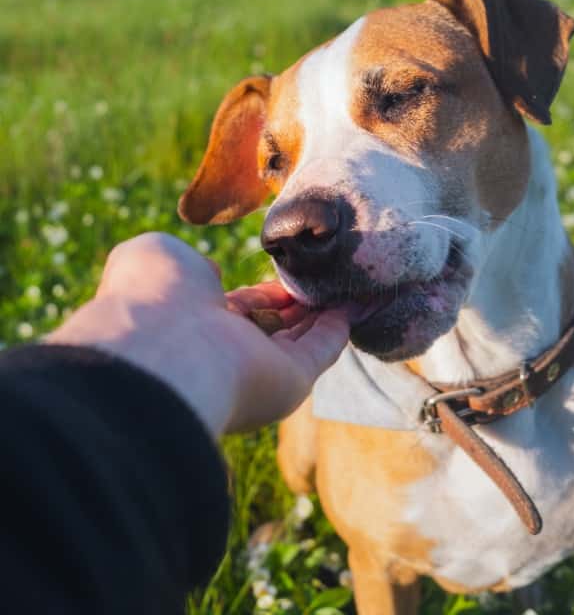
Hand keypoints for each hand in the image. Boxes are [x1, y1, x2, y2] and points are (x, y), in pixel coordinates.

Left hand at [46, 232, 349, 435]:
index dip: (265, 292)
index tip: (290, 272)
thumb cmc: (152, 296)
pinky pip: (321, 350)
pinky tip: (356, 305)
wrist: (162, 348)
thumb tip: (215, 276)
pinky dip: (340, 328)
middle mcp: (228, 350)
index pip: (239, 308)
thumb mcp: (158, 256)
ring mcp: (260, 368)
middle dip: (300, 303)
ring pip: (301, 338)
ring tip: (353, 285)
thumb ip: (188, 263)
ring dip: (326, 313)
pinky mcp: (291, 381)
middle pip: (275, 325)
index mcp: (194, 323)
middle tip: (328, 279)